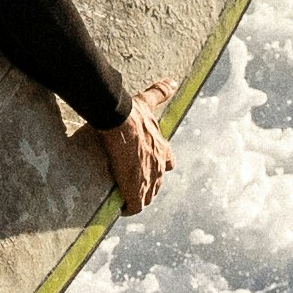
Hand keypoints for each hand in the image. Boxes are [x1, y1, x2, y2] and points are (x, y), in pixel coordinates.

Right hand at [98, 82, 172, 214]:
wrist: (120, 122)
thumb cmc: (132, 112)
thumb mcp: (148, 101)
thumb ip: (160, 92)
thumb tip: (172, 83)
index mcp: (162, 148)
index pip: (168, 163)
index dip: (158, 167)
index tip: (146, 168)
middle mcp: (159, 165)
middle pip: (157, 184)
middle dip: (148, 187)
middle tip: (133, 187)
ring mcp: (148, 178)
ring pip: (148, 196)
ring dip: (139, 199)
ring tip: (127, 200)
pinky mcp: (135, 187)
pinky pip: (135, 205)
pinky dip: (129, 208)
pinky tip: (121, 209)